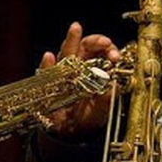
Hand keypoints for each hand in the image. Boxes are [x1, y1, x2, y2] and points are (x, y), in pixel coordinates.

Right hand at [41, 21, 120, 139]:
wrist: (70, 132)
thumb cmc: (88, 117)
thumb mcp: (101, 110)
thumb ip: (107, 99)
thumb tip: (114, 87)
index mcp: (95, 70)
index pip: (102, 51)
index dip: (109, 49)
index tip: (115, 56)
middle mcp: (79, 66)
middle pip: (86, 46)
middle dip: (96, 41)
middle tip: (104, 42)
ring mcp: (63, 72)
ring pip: (67, 52)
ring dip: (71, 40)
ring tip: (75, 28)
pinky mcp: (48, 81)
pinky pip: (46, 71)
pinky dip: (47, 64)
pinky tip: (49, 57)